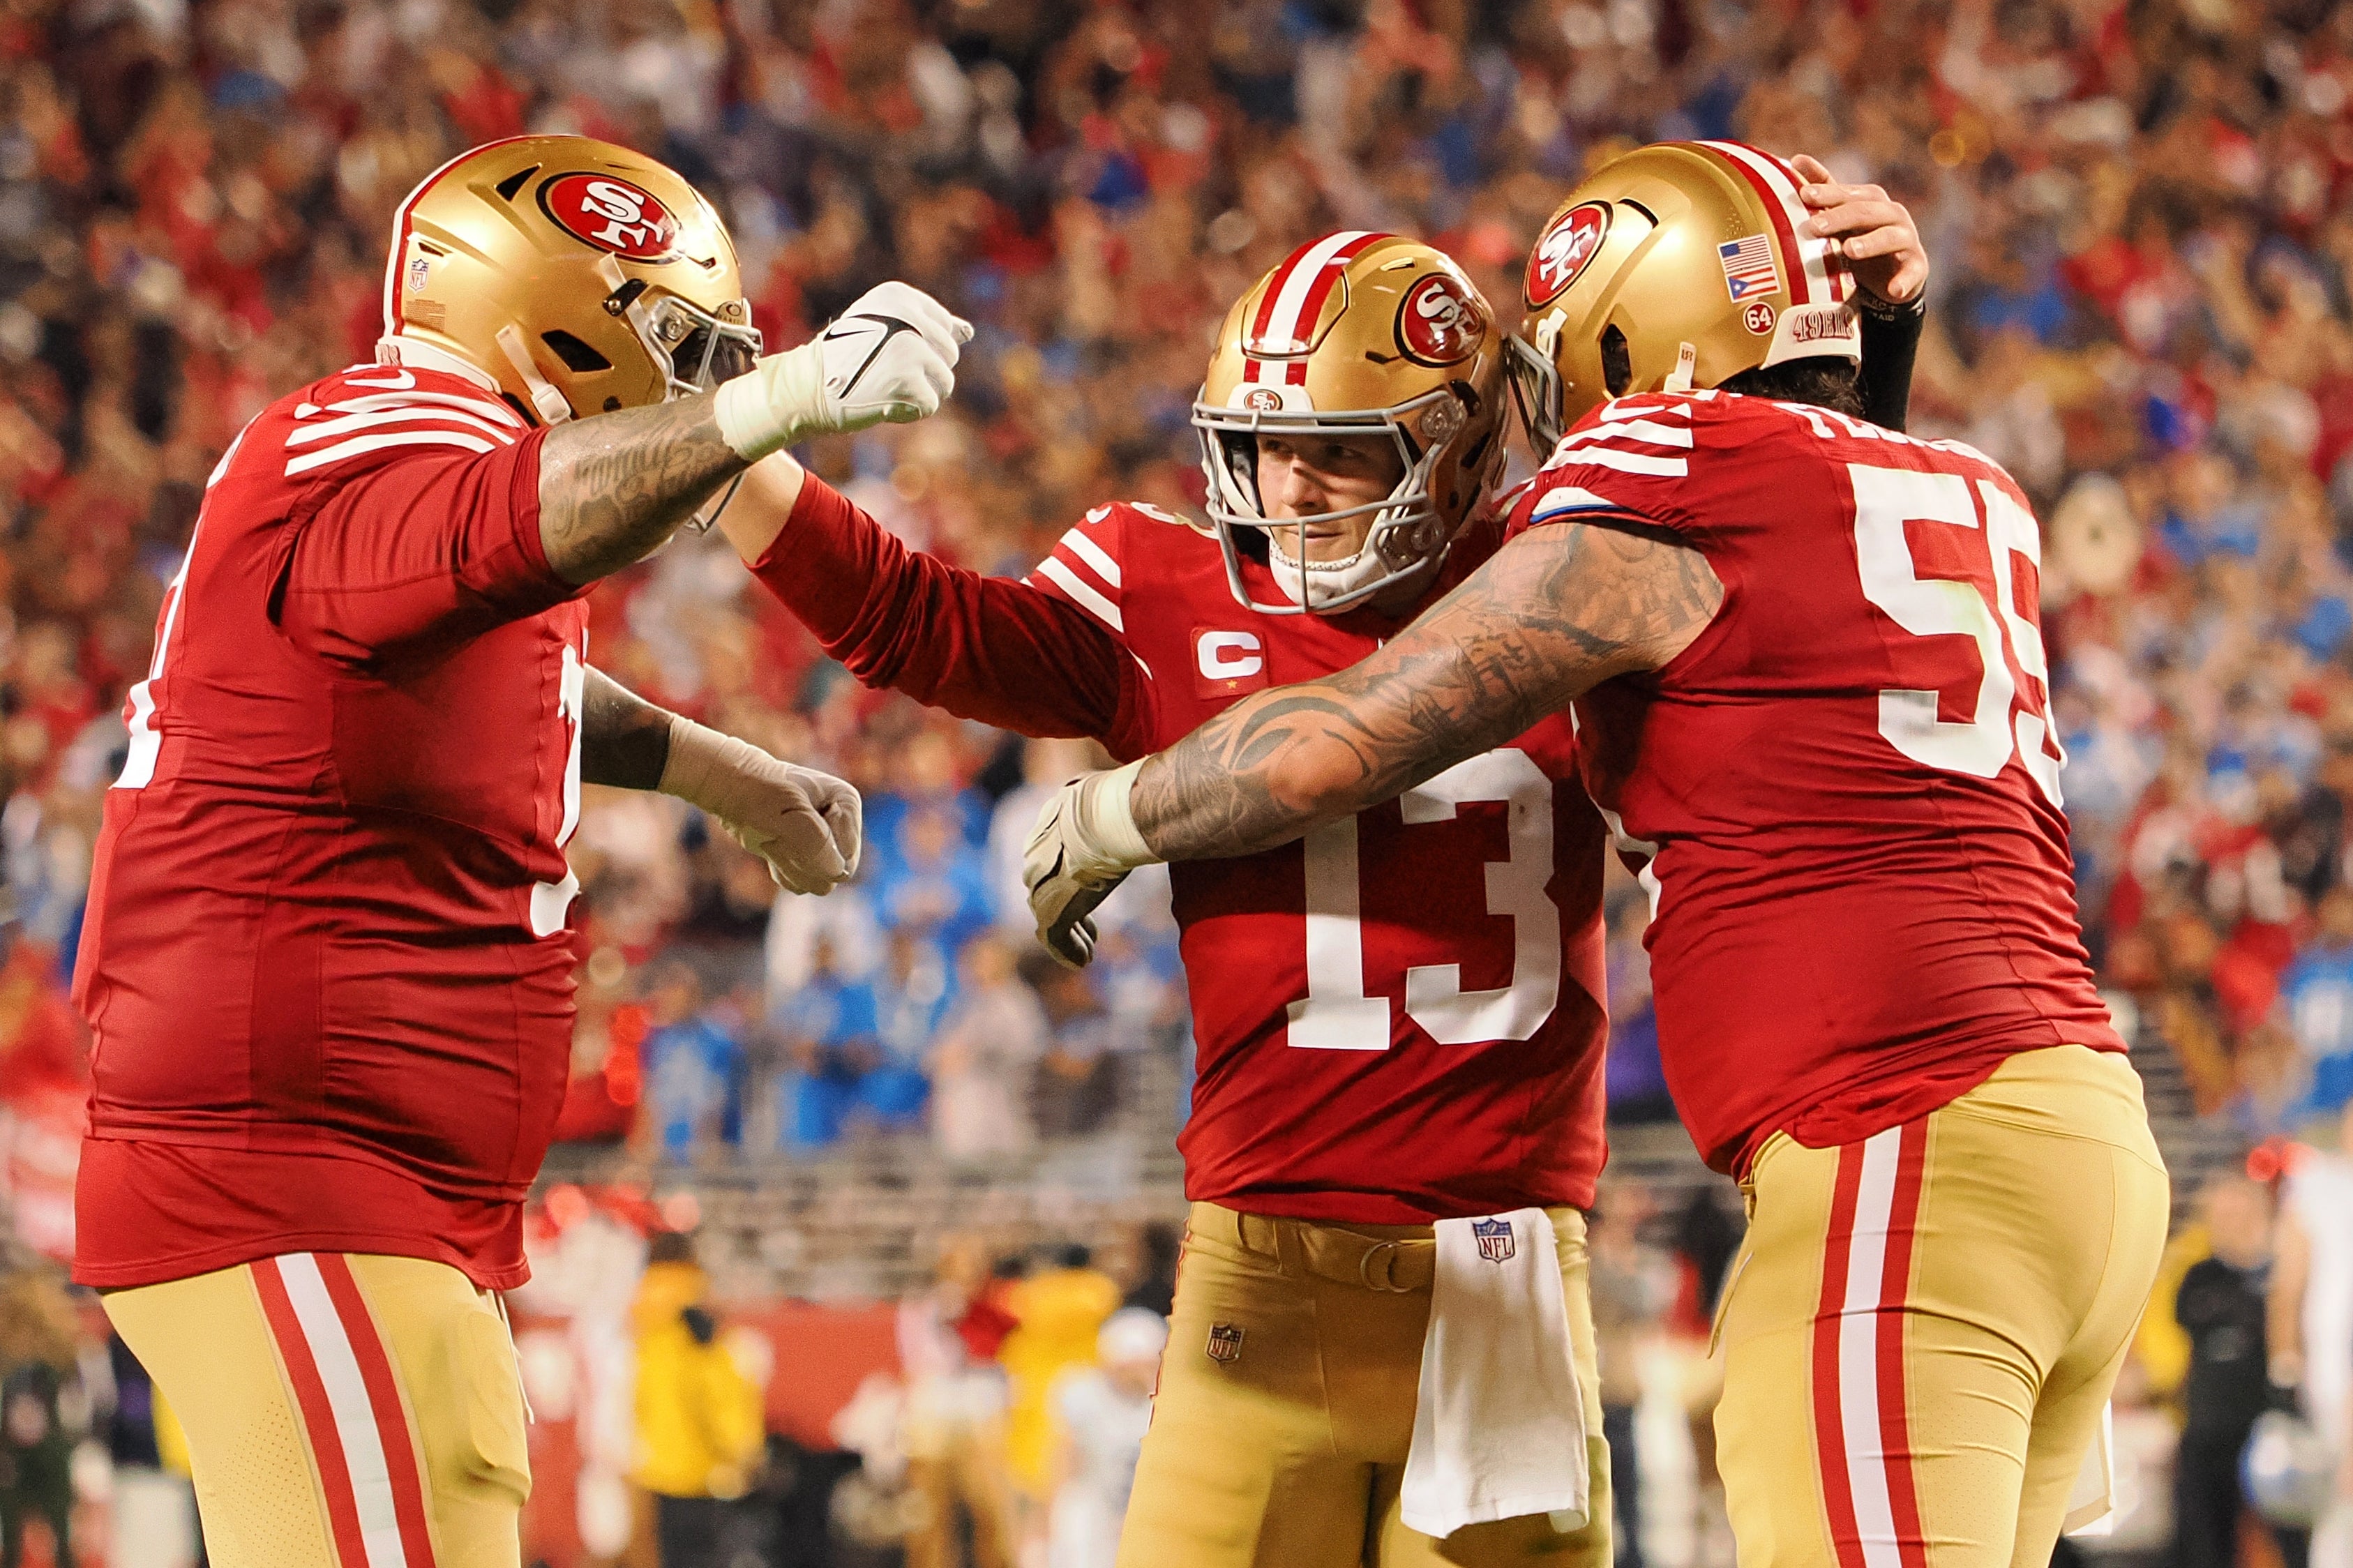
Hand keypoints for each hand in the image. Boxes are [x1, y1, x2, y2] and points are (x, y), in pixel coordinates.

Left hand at [660, 718, 861, 894]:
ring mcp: (827, 841)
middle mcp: (842, 824)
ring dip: (792, 867)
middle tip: (776, 836)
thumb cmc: (758, 794)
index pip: (845, 856)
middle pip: (836, 873)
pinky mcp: (809, 855)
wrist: (731, 791)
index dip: (813, 850)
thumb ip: (817, 845)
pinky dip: (785, 872)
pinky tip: (772, 849)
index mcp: (847, 804)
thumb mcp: (788, 814)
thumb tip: (838, 875)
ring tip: (773, 842)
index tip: (786, 822)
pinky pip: (804, 883)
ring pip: (820, 882)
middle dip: (802, 861)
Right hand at [712, 281, 973, 459]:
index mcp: (899, 297)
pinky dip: (910, 411)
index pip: (946, 328)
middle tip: (884, 373)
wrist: (805, 387)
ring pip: (945, 381)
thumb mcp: (884, 328)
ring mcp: (909, 349)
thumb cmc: (845, 359)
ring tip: (885, 387)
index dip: (924, 349)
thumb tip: (968, 331)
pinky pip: (930, 404)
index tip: (889, 353)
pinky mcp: (908, 381)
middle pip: (949, 355)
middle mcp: (907, 317)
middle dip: (925, 372)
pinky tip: (883, 402)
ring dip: (920, 393)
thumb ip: (929, 326)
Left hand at [1024, 762, 1152, 967]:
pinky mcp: (1052, 909)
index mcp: (1047, 829)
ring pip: (1049, 918)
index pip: (1050, 861)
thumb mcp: (1115, 796)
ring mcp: (1041, 885)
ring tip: (1088, 951)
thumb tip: (1149, 787)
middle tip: (1089, 929)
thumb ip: (1120, 800)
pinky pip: (1054, 938)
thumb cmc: (1120, 804)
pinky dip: (1067, 951)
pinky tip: (1084, 961)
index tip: (1087, 891)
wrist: (1109, 819)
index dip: (1068, 880)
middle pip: (1044, 891)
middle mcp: (1037, 859)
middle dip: (1065, 911)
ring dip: (1070, 936)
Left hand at [1792, 154, 1927, 307]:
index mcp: (1871, 201)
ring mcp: (1906, 239)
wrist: (1894, 273)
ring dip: (1870, 243)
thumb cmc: (1861, 238)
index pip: (1848, 194)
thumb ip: (1825, 191)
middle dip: (1840, 218)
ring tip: (1849, 250)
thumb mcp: (1843, 216)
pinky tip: (1894, 289)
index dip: (1827, 193)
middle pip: (1865, 212)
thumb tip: (1795, 159)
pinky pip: (1911, 272)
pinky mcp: (1916, 266)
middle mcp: (1891, 215)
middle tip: (1814, 226)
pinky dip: (1903, 281)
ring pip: (1889, 237)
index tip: (1804, 194)